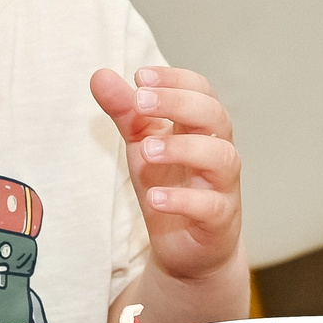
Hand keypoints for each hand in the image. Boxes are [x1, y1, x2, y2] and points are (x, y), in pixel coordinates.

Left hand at [92, 66, 243, 284]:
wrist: (186, 247)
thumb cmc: (170, 185)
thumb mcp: (141, 144)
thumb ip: (125, 112)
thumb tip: (100, 75)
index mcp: (199, 127)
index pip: (201, 90)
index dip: (175, 79)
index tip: (140, 77)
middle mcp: (217, 150)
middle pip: (215, 115)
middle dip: (179, 103)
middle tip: (140, 103)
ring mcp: (222, 185)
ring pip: (221, 157)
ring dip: (183, 149)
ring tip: (147, 150)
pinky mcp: (219, 219)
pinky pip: (210, 206)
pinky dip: (183, 200)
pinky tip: (155, 197)